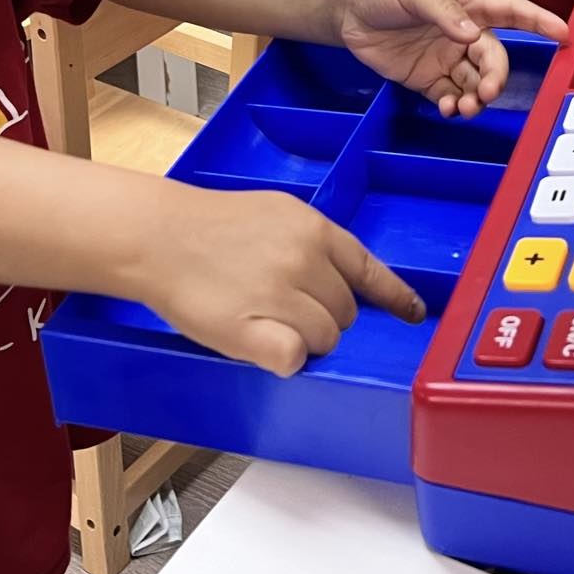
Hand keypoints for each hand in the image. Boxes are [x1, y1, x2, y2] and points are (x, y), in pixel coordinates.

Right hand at [134, 179, 423, 377]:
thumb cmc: (211, 226)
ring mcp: (282, 296)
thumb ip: (313, 243)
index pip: (370, 270)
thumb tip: (343, 277)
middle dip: (323, 316)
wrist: (160, 236)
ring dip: (302, 338)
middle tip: (282, 306)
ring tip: (262, 317)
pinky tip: (260, 340)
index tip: (414, 314)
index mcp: (314, 229)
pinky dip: (283, 357)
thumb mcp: (276, 214)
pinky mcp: (257, 331)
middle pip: (346, 313)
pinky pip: (295, 359)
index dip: (395, 297)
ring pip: (324, 339)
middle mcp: (305, 259)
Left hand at [336, 0, 566, 116]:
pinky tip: (450, 108)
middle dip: (496, 76)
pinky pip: (452, 97)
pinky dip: (456, 106)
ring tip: (468, 106)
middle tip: (488, 91)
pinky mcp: (428, 78)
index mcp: (468, 3)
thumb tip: (472, 35)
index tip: (564, 34)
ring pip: (476, 82)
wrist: (346, 9)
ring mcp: (447, 57)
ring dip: (479, 97)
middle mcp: (463, 32)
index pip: (511, 11)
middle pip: (494, 57)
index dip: (539, 21)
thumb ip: (444, 11)